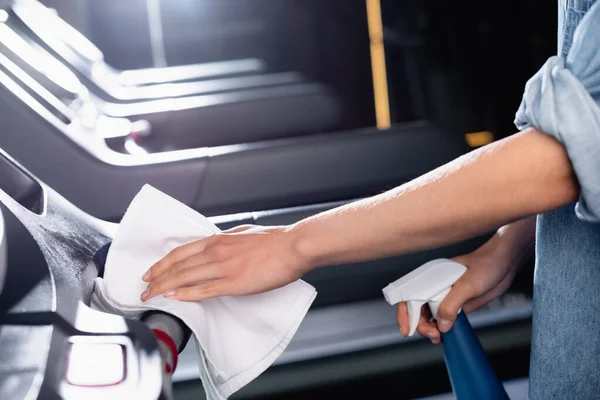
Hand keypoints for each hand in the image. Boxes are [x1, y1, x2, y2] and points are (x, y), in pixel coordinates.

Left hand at [140, 225, 307, 301]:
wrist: (293, 246)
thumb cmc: (274, 241)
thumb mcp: (243, 234)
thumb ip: (226, 242)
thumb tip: (216, 246)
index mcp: (218, 240)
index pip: (181, 251)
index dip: (163, 263)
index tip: (151, 271)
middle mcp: (216, 252)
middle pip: (179, 266)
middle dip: (157, 278)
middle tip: (143, 288)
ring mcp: (224, 267)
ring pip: (186, 277)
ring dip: (165, 287)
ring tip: (151, 296)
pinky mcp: (235, 283)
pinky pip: (204, 289)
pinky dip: (186, 293)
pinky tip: (174, 297)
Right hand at [396, 236, 523, 343]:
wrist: (504, 264)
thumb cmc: (485, 265)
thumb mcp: (468, 285)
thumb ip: (452, 304)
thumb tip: (442, 325)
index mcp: (430, 277)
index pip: (409, 296)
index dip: (405, 313)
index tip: (407, 330)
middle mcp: (434, 287)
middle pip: (416, 309)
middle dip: (420, 325)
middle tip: (433, 335)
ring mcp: (445, 296)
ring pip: (429, 316)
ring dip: (430, 329)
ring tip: (438, 337)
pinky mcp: (456, 304)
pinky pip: (443, 319)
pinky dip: (441, 328)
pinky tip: (444, 335)